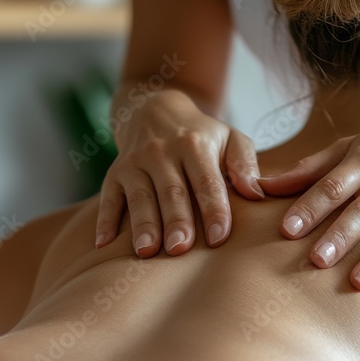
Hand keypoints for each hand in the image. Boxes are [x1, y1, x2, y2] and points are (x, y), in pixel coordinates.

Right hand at [94, 90, 263, 256]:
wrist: (155, 110)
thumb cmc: (201, 135)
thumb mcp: (229, 137)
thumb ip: (245, 163)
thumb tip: (256, 192)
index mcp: (194, 145)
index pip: (206, 181)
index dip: (213, 209)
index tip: (219, 238)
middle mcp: (162, 152)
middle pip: (171, 191)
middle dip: (175, 220)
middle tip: (180, 249)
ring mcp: (134, 163)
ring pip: (139, 196)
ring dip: (143, 224)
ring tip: (146, 251)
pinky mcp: (114, 173)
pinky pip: (107, 198)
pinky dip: (104, 221)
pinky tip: (103, 245)